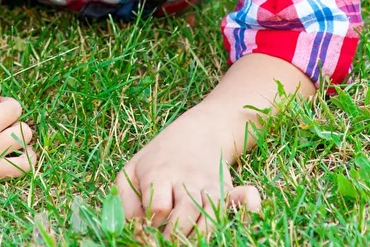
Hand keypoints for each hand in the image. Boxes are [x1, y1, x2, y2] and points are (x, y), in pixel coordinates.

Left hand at [113, 105, 261, 238]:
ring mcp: (209, 186)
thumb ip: (124, 198)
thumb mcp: (132, 170)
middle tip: (168, 241)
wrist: (198, 132)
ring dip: (200, 237)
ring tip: (188, 241)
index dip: (152, 222)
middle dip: (175, 236)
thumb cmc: (158, 158)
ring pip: (210, 218)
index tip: (148, 226)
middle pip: (185, 215)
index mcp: (160, 174)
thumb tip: (133, 225)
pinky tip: (244, 218)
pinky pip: (241, 201)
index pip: (157, 207)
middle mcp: (186, 180)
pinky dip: (245, 211)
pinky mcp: (227, 192)